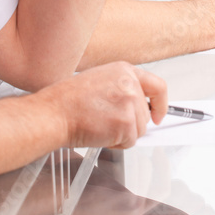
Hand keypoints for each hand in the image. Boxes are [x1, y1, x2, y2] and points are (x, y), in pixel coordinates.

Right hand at [38, 62, 167, 149]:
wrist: (54, 113)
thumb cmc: (68, 101)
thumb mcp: (100, 82)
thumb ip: (123, 90)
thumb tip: (139, 109)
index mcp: (124, 70)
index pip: (157, 86)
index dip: (160, 104)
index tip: (157, 115)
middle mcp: (131, 84)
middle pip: (146, 114)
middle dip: (130, 125)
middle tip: (106, 122)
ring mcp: (130, 103)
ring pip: (139, 130)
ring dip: (121, 134)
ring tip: (99, 125)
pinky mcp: (127, 122)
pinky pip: (130, 141)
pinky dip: (116, 143)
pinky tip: (99, 133)